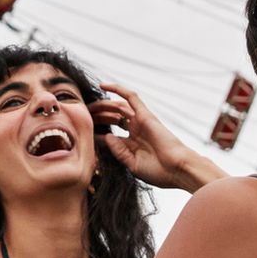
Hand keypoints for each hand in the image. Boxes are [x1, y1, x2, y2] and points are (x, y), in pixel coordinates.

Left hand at [92, 82, 221, 192]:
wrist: (177, 169)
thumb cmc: (158, 172)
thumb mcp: (131, 164)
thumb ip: (117, 150)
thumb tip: (105, 136)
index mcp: (131, 145)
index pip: (109, 134)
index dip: (95, 132)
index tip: (80, 132)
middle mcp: (135, 131)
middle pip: (111, 118)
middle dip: (96, 115)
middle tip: (81, 113)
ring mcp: (140, 122)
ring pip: (117, 107)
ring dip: (102, 104)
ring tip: (88, 103)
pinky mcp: (145, 114)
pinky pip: (131, 97)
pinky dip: (118, 89)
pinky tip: (104, 85)